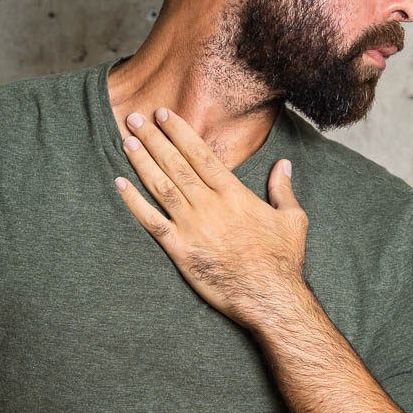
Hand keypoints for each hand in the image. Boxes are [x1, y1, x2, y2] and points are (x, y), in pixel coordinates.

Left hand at [115, 107, 307, 329]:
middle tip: (135, 118)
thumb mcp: (292, 218)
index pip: (200, 154)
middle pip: (175, 163)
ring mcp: (192, 227)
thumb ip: (283, 189)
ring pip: (161, 186)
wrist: (270, 297)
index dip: (180, 132)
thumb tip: (284, 165)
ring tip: (127, 141)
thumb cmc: (283, 260)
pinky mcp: (180, 250)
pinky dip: (133, 202)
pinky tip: (120, 184)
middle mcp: (208, 205)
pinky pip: (151, 222)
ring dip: (142, 162)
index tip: (164, 115)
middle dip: (153, 138)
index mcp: (233, 193)